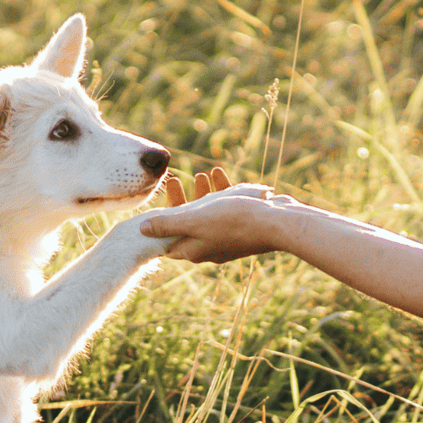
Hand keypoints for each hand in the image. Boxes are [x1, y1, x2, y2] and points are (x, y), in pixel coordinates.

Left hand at [141, 168, 285, 262]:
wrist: (279, 224)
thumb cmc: (235, 221)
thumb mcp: (194, 220)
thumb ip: (167, 224)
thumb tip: (143, 230)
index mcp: (194, 249)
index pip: (166, 240)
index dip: (157, 225)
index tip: (150, 207)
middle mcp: (209, 246)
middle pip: (186, 224)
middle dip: (180, 201)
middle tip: (173, 181)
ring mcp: (227, 237)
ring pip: (208, 214)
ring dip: (201, 193)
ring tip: (200, 174)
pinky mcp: (244, 226)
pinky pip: (227, 208)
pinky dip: (221, 192)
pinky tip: (219, 174)